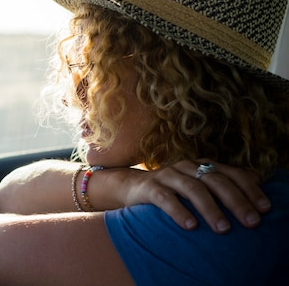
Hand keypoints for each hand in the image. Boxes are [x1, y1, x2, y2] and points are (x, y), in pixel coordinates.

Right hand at [104, 160, 270, 233]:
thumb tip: (255, 179)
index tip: (264, 209)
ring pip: (193, 188)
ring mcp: (167, 175)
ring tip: (224, 229)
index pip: (231, 173)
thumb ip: (222, 181)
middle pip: (215, 180)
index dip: (249, 189)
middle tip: (251, 222)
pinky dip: (179, 211)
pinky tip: (191, 226)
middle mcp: (187, 166)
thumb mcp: (198, 183)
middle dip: (235, 201)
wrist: (131, 187)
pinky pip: (165, 198)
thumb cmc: (172, 189)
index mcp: (202, 165)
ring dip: (210, 209)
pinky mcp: (150, 187)